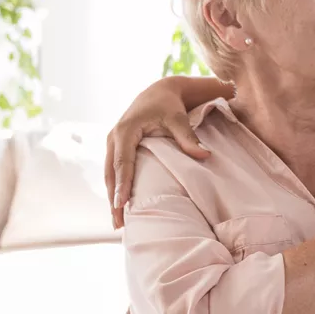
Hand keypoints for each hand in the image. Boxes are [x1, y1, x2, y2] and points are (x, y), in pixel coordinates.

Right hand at [105, 78, 211, 227]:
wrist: (159, 90)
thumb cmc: (170, 104)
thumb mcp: (179, 119)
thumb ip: (188, 137)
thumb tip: (205, 155)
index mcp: (126, 130)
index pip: (122, 163)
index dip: (121, 184)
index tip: (121, 204)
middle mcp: (114, 137)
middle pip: (111, 173)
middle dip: (113, 198)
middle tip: (118, 224)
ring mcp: (113, 142)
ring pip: (109, 174)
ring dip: (112, 197)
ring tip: (117, 222)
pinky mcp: (117, 147)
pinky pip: (113, 170)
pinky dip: (115, 188)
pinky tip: (120, 206)